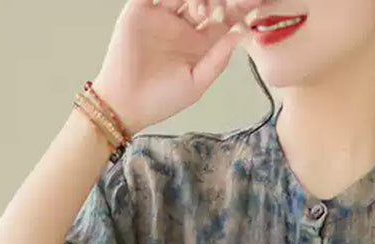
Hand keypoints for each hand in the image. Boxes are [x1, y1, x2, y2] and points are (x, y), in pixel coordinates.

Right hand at [93, 0, 258, 134]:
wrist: (126, 103)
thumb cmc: (161, 100)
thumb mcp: (196, 83)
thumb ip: (218, 59)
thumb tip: (240, 35)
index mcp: (199, 44)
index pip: (221, 20)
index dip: (234, 12)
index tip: (249, 5)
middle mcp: (182, 26)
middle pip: (204, 1)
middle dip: (216, 0)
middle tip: (223, 3)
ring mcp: (161, 16)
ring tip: (200, 3)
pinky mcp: (140, 10)